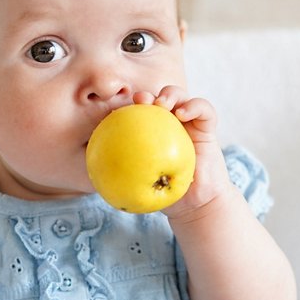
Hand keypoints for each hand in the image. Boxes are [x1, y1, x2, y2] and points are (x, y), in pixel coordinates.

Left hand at [132, 87, 234, 217]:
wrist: (196, 204)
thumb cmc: (166, 196)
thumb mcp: (141, 186)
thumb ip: (123, 176)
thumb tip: (92, 174)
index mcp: (151, 135)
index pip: (138, 114)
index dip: (127, 108)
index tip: (119, 110)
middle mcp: (169, 125)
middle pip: (156, 100)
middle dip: (147, 95)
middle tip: (140, 101)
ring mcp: (189, 123)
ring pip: (180, 97)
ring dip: (170, 94)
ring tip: (162, 103)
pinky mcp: (207, 128)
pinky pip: (204, 110)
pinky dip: (194, 106)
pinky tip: (183, 113)